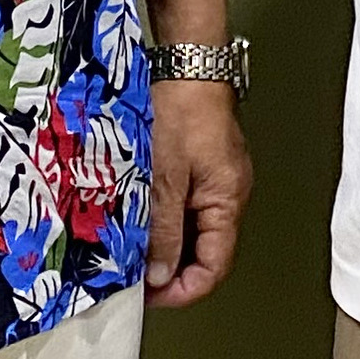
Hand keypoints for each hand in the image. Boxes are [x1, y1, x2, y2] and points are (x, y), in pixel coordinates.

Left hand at [145, 79, 251, 309]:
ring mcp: (216, 178)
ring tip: (131, 247)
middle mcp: (228, 194)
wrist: (187, 62)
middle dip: (170, 269)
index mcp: (227, 202)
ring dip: (165, 242)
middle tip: (133, 275)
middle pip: (205, 251)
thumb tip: (162, 276)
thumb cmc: (181, 112)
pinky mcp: (203, 164)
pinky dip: (164, 217)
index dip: (182, 290)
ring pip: (193, 228)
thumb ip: (165, 230)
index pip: (213, 267)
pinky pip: (187, 205)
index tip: (148, 296)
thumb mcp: (165, 178)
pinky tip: (139, 215)